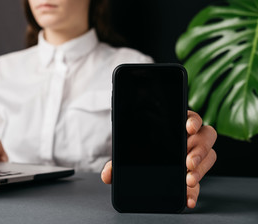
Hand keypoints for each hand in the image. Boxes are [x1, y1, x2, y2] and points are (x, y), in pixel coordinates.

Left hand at [101, 110, 216, 208]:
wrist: (142, 162)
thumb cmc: (138, 151)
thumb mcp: (127, 153)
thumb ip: (116, 162)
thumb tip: (107, 175)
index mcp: (176, 125)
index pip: (191, 118)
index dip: (193, 121)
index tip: (188, 128)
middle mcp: (190, 139)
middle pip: (207, 136)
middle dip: (200, 148)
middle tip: (188, 161)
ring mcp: (195, 156)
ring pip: (209, 156)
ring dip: (201, 168)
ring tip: (188, 178)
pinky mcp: (194, 175)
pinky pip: (200, 182)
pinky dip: (195, 191)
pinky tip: (188, 199)